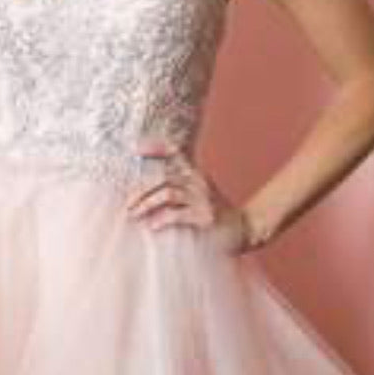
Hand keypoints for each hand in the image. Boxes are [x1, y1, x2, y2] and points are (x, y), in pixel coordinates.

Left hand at [125, 137, 259, 253]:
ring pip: (167, 193)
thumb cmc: (215, 213)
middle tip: (127, 205)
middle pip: (163, 177)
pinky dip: (162, 219)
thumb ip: (177, 188)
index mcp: (196, 173)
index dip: (155, 147)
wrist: (246, 227)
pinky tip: (153, 225)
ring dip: (146, 203)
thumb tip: (144, 193)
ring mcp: (203, 198)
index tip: (135, 148)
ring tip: (135, 214)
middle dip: (141, 191)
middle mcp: (198, 181)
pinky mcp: (205, 216)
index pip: (175, 152)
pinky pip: (177, 214)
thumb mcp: (198, 193)